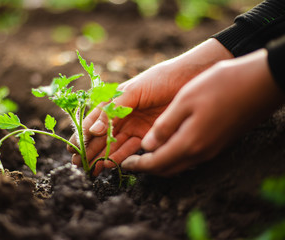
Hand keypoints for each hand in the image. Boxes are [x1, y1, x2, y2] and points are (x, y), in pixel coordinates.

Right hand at [68, 39, 232, 175]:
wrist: (189, 80)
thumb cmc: (159, 79)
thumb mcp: (133, 91)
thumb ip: (113, 110)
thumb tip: (92, 131)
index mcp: (115, 102)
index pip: (93, 120)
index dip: (82, 135)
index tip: (71, 149)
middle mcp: (122, 115)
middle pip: (101, 136)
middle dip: (89, 150)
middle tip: (78, 165)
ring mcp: (134, 126)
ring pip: (114, 145)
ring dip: (103, 157)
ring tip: (92, 170)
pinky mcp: (148, 135)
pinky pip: (131, 148)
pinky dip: (121, 156)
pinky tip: (110, 164)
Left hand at [121, 49, 283, 175]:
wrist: (261, 84)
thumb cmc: (221, 86)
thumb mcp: (185, 101)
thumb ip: (164, 126)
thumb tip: (148, 145)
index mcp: (189, 143)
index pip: (156, 163)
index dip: (138, 165)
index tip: (123, 165)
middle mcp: (200, 153)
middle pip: (166, 168)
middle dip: (146, 168)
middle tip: (130, 162)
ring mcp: (211, 150)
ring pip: (178, 164)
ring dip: (159, 163)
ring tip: (144, 155)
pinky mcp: (218, 144)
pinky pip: (189, 157)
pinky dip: (173, 156)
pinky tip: (167, 144)